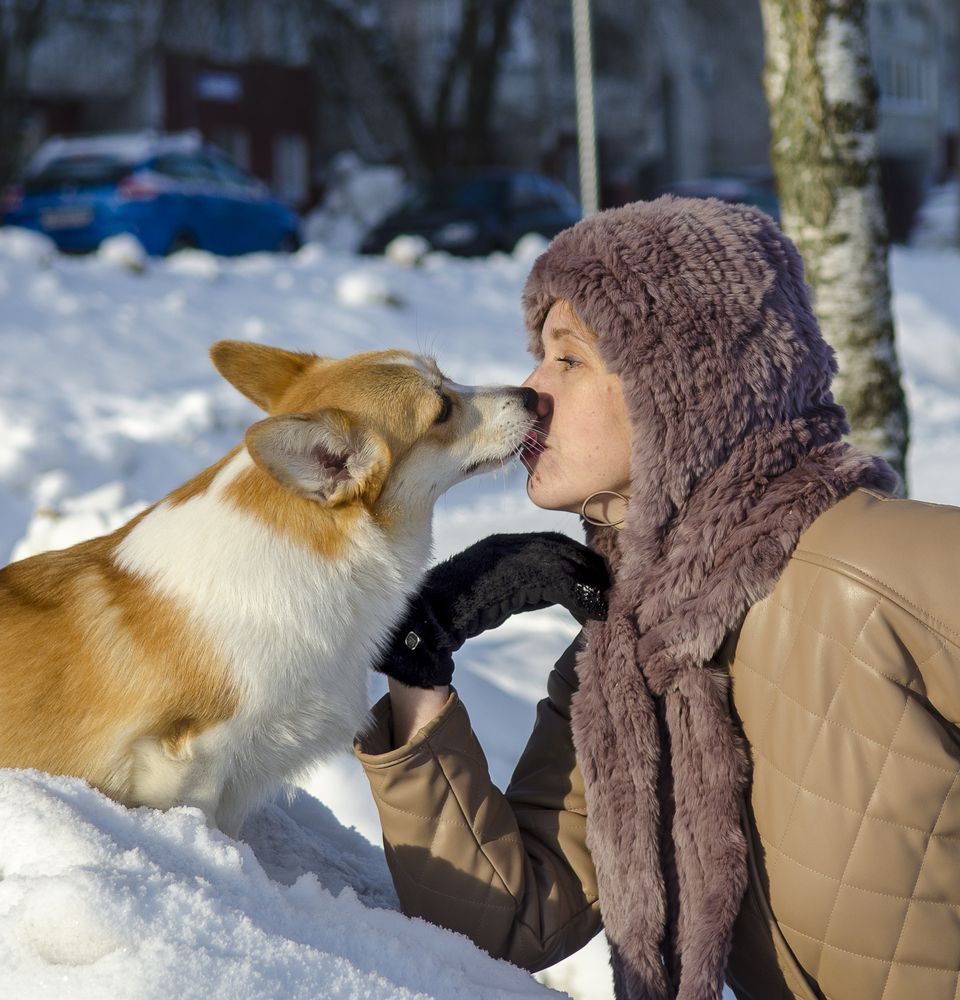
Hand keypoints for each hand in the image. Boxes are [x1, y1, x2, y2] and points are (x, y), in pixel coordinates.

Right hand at [375, 533, 609, 688]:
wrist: (429, 618)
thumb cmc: (458, 610)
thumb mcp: (499, 592)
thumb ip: (526, 587)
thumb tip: (560, 593)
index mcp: (504, 544)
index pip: (553, 542)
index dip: (579, 557)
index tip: (600, 575)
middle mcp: (508, 544)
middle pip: (562, 549)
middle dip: (590, 568)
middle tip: (612, 588)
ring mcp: (509, 558)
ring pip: (562, 564)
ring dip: (588, 583)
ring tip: (606, 603)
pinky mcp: (511, 576)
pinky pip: (556, 583)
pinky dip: (578, 597)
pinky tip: (592, 613)